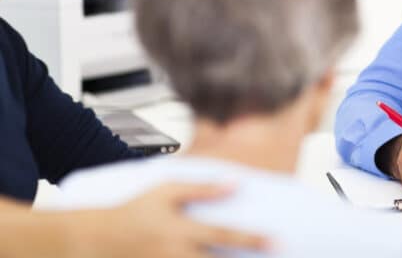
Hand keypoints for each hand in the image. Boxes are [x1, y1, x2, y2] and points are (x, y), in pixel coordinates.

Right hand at [65, 183, 270, 257]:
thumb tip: (237, 182)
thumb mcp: (165, 190)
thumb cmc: (134, 209)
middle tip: (278, 257)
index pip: (225, 235)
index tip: (279, 240)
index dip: (253, 239)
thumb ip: (202, 187)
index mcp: (181, 230)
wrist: (93, 239)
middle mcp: (176, 255)